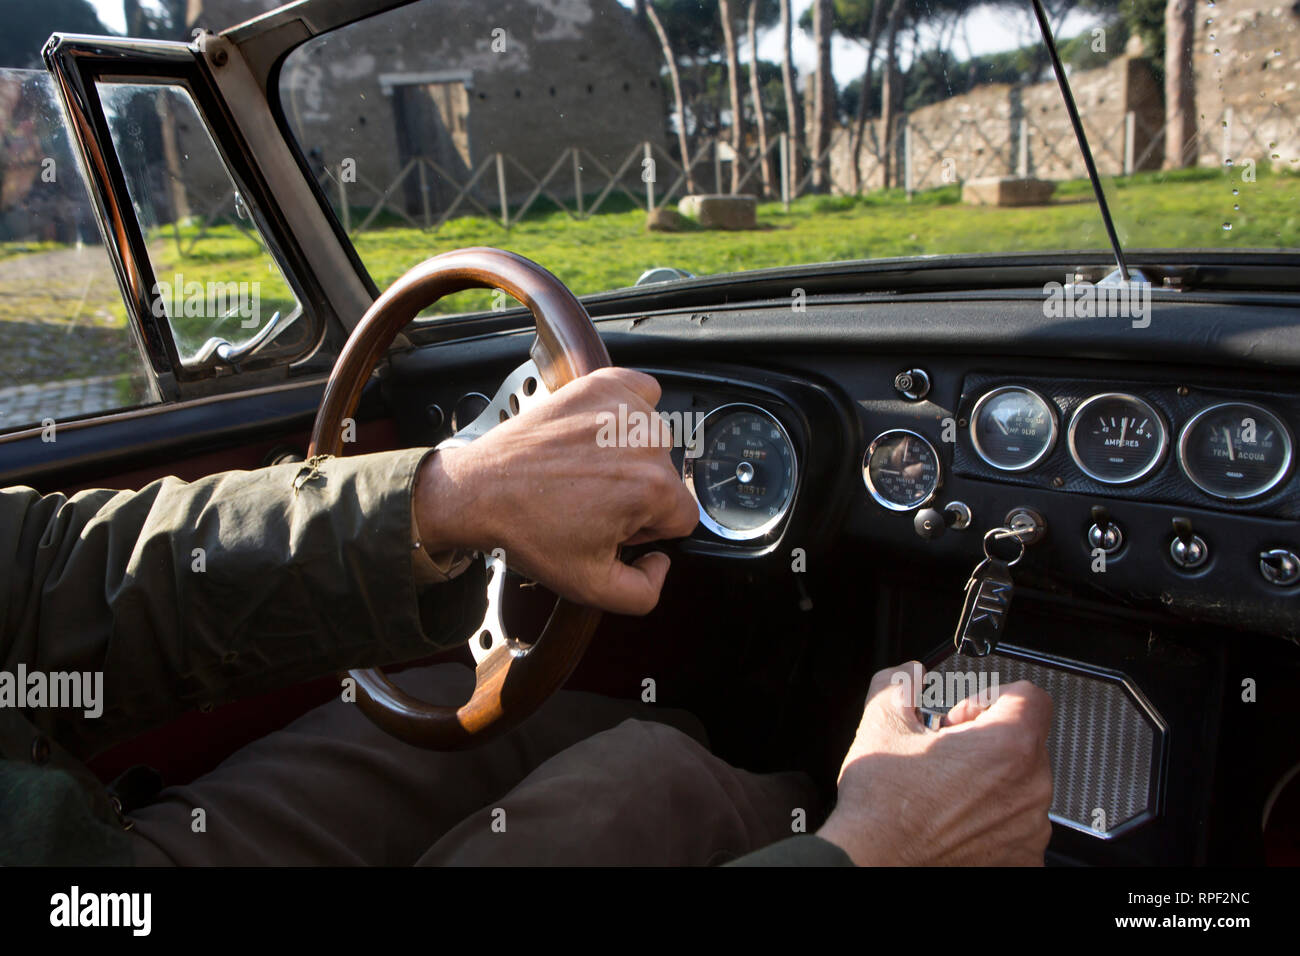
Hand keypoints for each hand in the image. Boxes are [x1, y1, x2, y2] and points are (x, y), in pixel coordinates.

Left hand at [412, 367, 698, 614]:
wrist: (480, 491)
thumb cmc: (528, 529)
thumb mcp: (591, 587)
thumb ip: (645, 592)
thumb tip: (661, 562)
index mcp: (651, 489)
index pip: (682, 516)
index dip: (648, 530)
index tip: (615, 526)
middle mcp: (645, 442)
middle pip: (667, 478)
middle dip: (637, 495)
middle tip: (592, 502)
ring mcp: (624, 409)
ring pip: (654, 441)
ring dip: (629, 456)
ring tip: (585, 471)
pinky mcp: (601, 385)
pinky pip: (641, 392)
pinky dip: (630, 409)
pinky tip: (602, 432)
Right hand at [817, 661, 1053, 865]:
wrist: (873, 862)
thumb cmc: (882, 805)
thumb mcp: (881, 722)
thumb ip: (900, 682)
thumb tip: (909, 674)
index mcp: (1008, 745)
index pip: (1031, 697)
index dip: (991, 698)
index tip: (964, 716)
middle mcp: (1031, 788)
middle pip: (1025, 741)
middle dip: (987, 739)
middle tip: (945, 753)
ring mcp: (1030, 829)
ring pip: (1022, 783)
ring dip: (992, 779)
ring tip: (946, 788)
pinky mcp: (1022, 858)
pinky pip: (1018, 824)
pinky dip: (993, 818)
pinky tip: (955, 819)